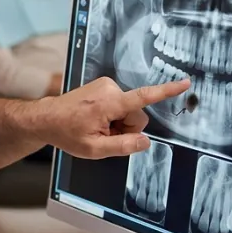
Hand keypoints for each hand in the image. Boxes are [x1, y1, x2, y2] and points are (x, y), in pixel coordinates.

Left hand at [41, 76, 190, 158]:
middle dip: (126, 128)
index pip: (144, 97)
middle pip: (137, 114)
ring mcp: (106, 86)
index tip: (185, 83)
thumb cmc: (66, 133)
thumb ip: (123, 147)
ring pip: (129, 111)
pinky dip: (112, 116)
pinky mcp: (104, 86)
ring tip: (96, 127)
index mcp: (108, 103)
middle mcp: (110, 89)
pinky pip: (120, 105)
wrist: (46, 118)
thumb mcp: (94, 149)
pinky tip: (96, 120)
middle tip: (103, 134)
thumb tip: (145, 142)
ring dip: (118, 123)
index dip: (167, 91)